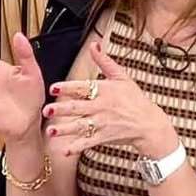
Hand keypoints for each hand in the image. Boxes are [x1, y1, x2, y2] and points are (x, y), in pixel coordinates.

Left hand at [44, 41, 176, 159]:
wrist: (148, 123)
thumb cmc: (134, 99)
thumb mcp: (122, 77)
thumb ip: (104, 61)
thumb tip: (94, 45)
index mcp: (104, 90)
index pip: (83, 87)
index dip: (68, 88)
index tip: (53, 88)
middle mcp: (102, 106)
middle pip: (78, 107)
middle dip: (62, 109)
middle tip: (47, 110)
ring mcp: (103, 123)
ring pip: (80, 126)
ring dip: (65, 130)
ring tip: (50, 132)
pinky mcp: (104, 137)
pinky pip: (88, 142)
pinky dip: (77, 146)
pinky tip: (65, 150)